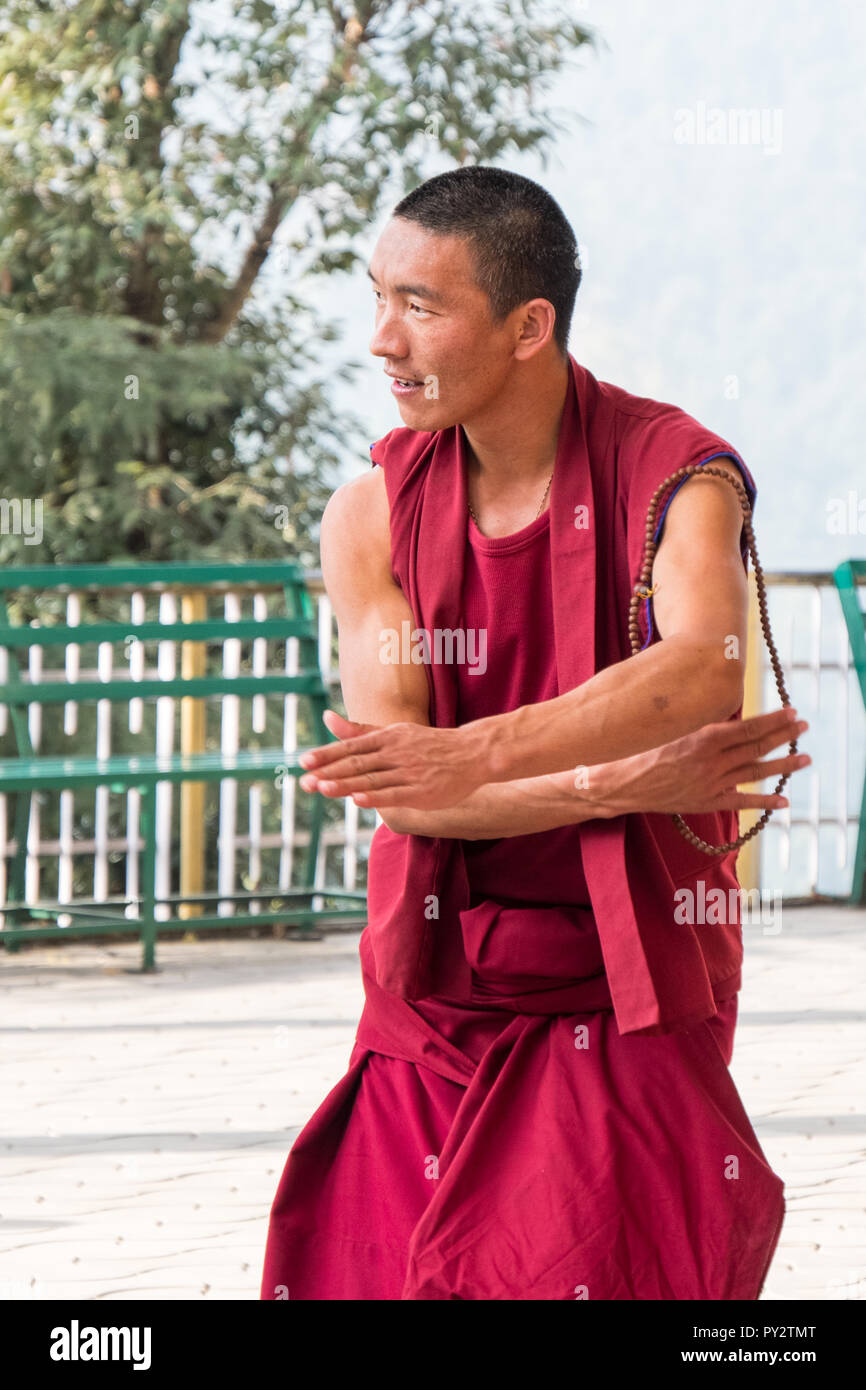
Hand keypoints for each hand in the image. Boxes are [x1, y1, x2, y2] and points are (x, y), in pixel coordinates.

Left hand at [298, 710, 486, 808]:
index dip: (327, 754)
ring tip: (322, 788)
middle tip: (304, 781)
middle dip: (329, 772)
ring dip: (346, 784)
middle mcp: (395, 753)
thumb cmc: (429, 745)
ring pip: (372, 779)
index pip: (351, 747)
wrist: (473, 753)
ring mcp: (408, 772)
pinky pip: (395, 794)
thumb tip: (327, 718)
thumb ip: (359, 730)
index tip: (304, 762)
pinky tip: (358, 800)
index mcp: (387, 737)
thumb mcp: (394, 733)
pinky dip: (376, 796)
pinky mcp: (421, 791)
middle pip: (357, 763)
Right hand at [589, 706, 809, 816]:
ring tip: (805, 758)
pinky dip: (764, 801)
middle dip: (784, 736)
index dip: (773, 720)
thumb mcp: (673, 730)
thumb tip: (731, 719)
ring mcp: (711, 783)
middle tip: (804, 727)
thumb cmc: (641, 750)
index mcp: (703, 738)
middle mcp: (711, 761)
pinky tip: (784, 800)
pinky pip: (742, 802)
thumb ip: (703, 728)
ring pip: (755, 772)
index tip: (791, 712)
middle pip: (757, 747)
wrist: (621, 783)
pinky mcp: (706, 802)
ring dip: (783, 765)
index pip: (748, 727)